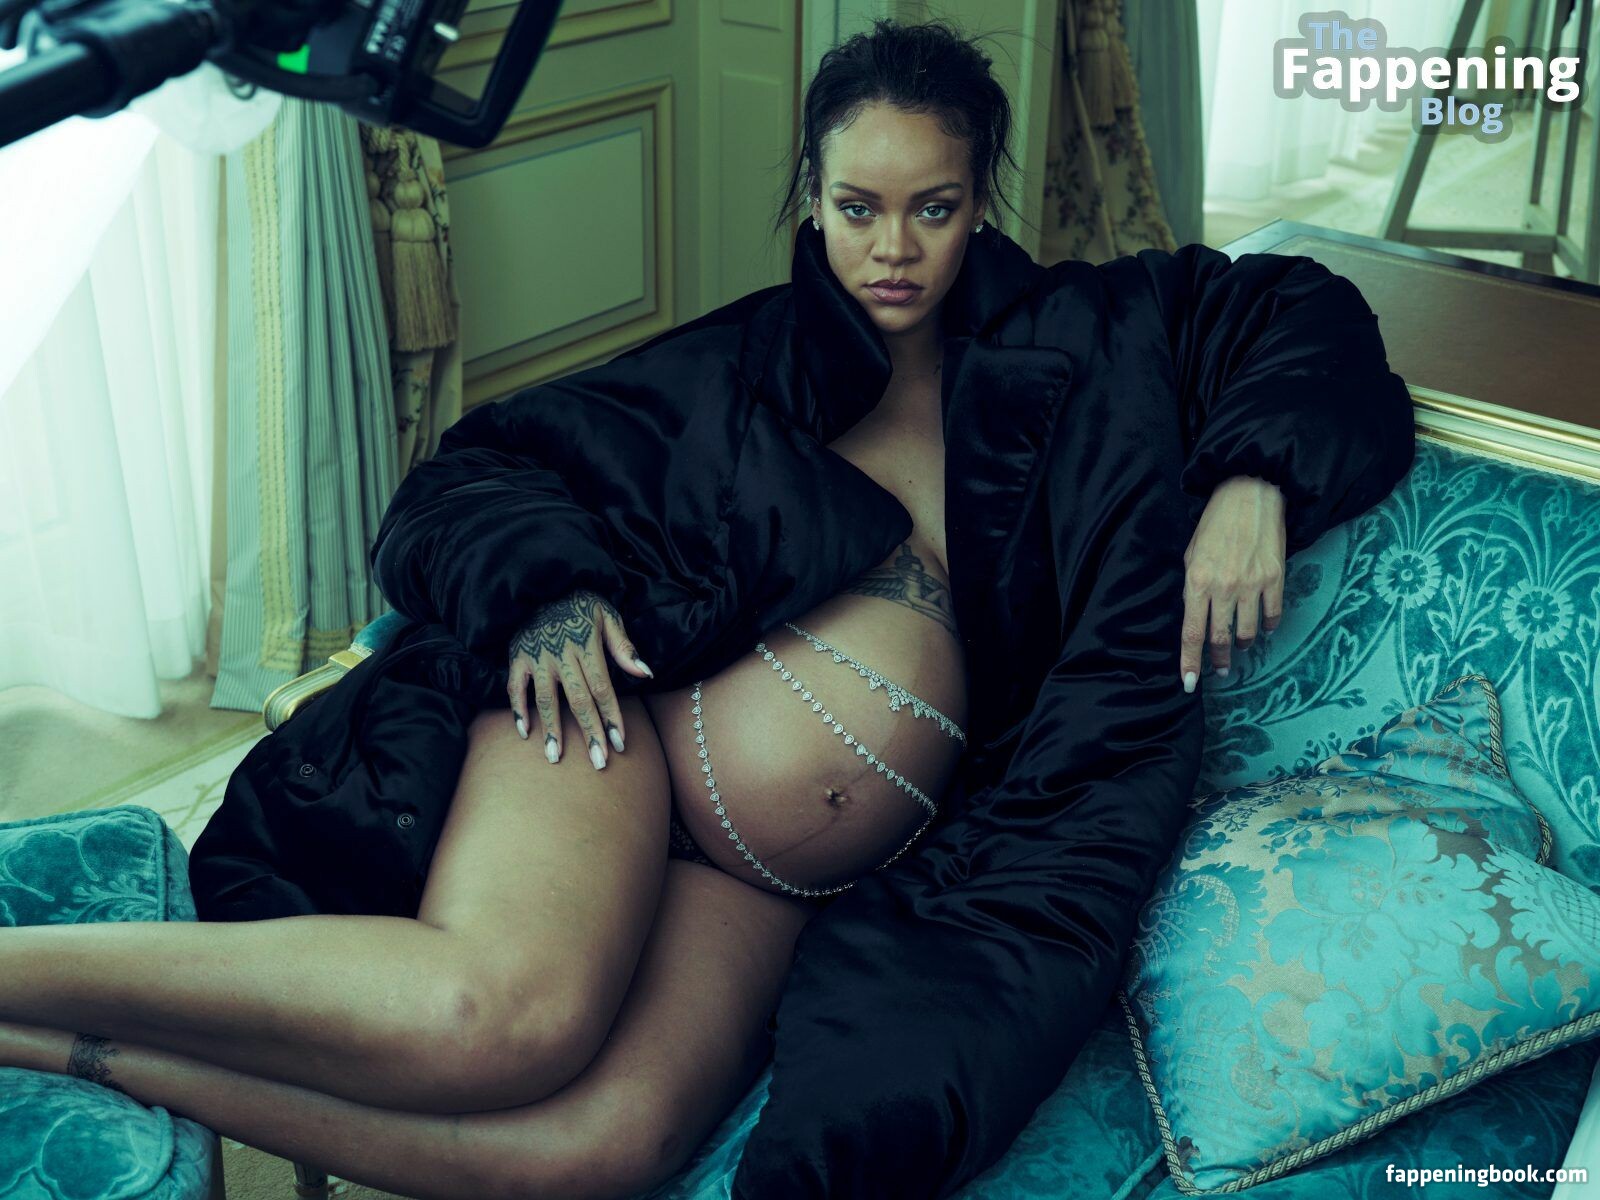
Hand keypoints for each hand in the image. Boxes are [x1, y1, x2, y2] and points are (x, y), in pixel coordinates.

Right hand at [508, 589, 652, 767]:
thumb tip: (646, 673)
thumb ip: (624, 647)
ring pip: (545, 699)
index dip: (612, 717)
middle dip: (590, 732)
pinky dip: (518, 709)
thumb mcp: (607, 615)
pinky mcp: (517, 657)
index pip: (602, 688)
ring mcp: (537, 658)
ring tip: (556, 757)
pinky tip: (524, 733)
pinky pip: (515, 688)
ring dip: (551, 729)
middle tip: (598, 762)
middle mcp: (561, 654)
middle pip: (578, 699)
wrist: (540, 582)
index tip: (620, 744)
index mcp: (586, 645)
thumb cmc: (580, 604)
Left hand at [1180, 475, 1285, 691]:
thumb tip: (1196, 617)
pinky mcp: (1275, 579)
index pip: (1191, 633)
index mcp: (1197, 582)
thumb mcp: (1191, 556)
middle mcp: (1224, 588)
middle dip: (1217, 660)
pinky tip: (1262, 627)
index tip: (1189, 683)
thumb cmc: (1215, 525)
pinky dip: (1267, 626)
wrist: (1250, 495)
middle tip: (1218, 670)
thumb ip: (1193, 589)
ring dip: (1241, 644)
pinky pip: (1272, 615)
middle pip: (1219, 638)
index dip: (1190, 662)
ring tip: (1238, 645)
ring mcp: (1252, 585)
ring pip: (1247, 632)